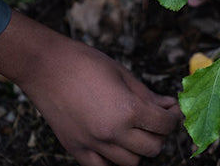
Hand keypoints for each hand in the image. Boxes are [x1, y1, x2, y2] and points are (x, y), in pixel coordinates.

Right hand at [0, 11, 180, 165]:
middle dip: (159, 134)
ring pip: (131, 162)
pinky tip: (114, 144)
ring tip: (134, 131)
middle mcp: (113, 132)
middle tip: (155, 120)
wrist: (46, 66)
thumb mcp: (123, 74)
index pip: (164, 125)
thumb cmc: (85, 64)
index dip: (174, 118)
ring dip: (139, 149)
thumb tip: (168, 105)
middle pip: (152, 148)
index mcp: (128, 110)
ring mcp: (93, 144)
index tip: (173, 112)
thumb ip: (148, 95)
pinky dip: (113, 160)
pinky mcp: (76, 149)